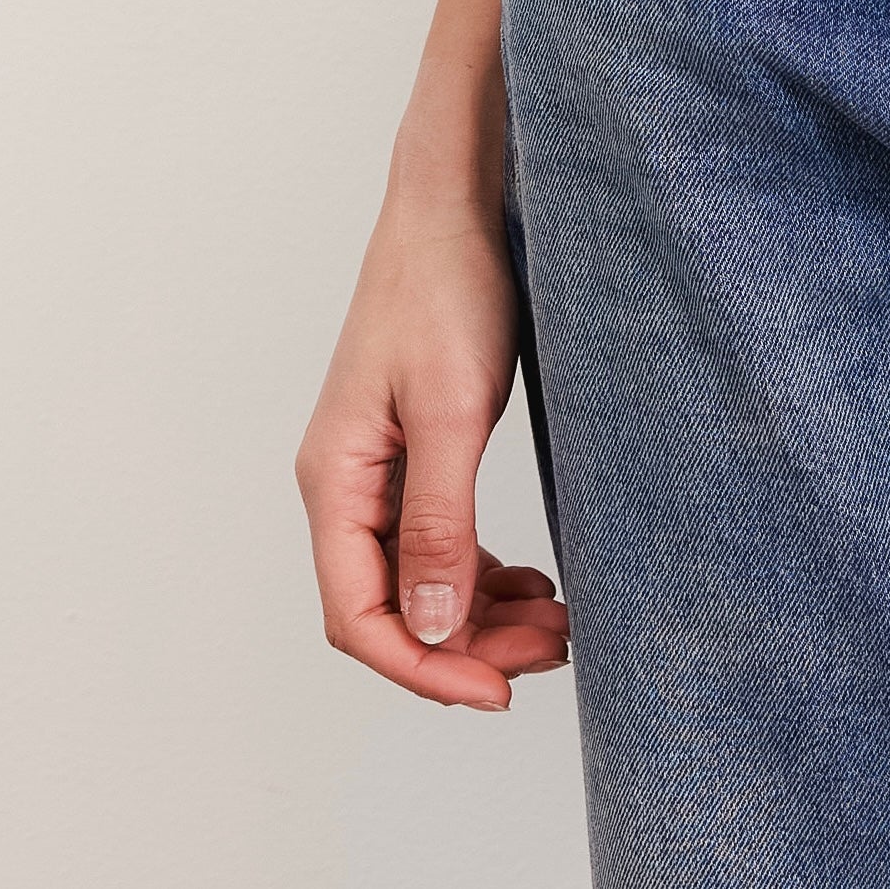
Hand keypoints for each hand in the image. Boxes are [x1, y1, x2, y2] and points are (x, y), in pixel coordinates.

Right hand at [295, 181, 570, 711]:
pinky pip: (436, 538)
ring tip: (556, 626)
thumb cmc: (446, 285)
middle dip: (465, 645)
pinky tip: (531, 581)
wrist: (457, 199)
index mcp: (334, 480)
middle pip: (389, 607)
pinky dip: (481, 571)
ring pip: (417, 578)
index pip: (358, 617)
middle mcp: (345, 482)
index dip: (424, 666)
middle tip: (550, 654)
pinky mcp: (414, 446)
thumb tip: (425, 627)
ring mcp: (377, 466)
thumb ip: (437, 524)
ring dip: (480, 612)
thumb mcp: (452, 411)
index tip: (498, 690)